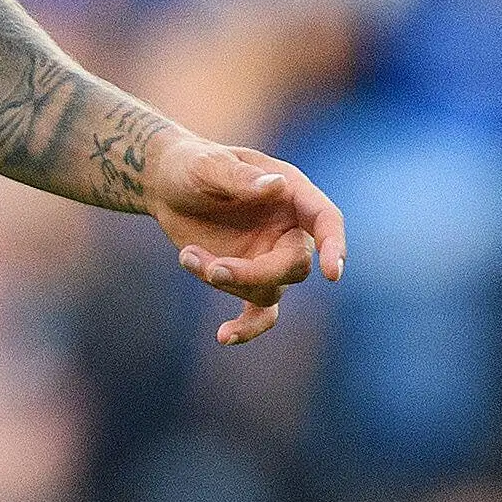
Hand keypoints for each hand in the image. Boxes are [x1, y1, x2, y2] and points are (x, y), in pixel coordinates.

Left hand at [147, 136, 345, 345]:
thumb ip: (241, 178)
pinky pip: (260, 313)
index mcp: (290, 193)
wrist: (166, 184)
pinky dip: (247, 327)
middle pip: (294, 266)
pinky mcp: (247, 279)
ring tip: (187, 256)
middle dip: (254, 274)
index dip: (335, 245)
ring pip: (268, 289)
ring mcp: (269, 257)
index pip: (325, 219)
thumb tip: (278, 187)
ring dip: (227, 282)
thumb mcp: (208, 165)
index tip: (334, 273)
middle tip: (212, 270)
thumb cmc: (191, 165)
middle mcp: (288, 229)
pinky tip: (224, 336)